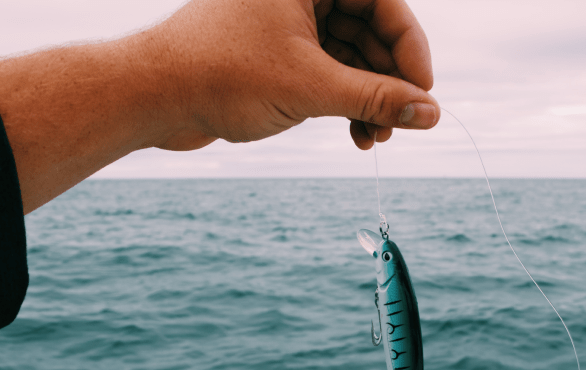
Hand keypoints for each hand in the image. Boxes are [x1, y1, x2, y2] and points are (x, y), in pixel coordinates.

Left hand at [144, 0, 438, 151]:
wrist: (155, 97)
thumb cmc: (221, 74)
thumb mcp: (311, 88)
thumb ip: (377, 99)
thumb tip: (431, 113)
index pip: (384, 1)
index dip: (410, 49)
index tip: (424, 95)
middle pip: (371, 30)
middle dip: (387, 83)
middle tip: (398, 125)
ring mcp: (289, 22)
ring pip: (351, 56)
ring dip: (367, 100)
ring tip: (374, 139)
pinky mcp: (279, 53)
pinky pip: (328, 73)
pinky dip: (343, 104)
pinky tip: (354, 136)